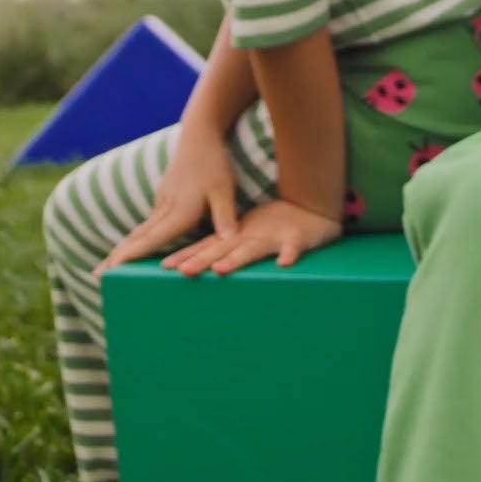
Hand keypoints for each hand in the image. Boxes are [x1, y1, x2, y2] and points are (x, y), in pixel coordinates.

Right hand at [96, 120, 240, 274]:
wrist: (200, 135)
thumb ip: (225, 217)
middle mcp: (166, 209)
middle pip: (137, 238)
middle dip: (116, 258)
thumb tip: (229, 242)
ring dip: (123, 249)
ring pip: (140, 231)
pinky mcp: (163, 198)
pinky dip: (136, 239)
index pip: (152, 239)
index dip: (131, 255)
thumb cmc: (214, 163)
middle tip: (96, 277)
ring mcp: (162, 202)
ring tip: (107, 268)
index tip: (111, 270)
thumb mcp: (225, 190)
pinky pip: (148, 224)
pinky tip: (132, 248)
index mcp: (179, 211)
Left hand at [161, 198, 342, 276]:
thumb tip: (194, 264)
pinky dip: (290, 254)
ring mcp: (275, 237)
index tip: (166, 267)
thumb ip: (225, 248)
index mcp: (239, 236)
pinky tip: (285, 263)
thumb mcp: (249, 235)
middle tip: (183, 272)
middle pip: (225, 249)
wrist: (314, 209)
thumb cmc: (277, 227)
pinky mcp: (298, 239)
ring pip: (254, 249)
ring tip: (220, 270)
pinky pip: (295, 248)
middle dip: (203, 260)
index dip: (188, 256)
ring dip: (237, 259)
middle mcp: (252, 236)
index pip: (209, 246)